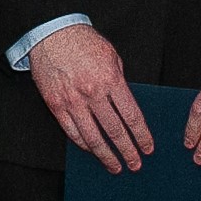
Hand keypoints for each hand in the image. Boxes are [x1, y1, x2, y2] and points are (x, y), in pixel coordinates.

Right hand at [28, 23, 151, 174]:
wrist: (52, 34)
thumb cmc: (83, 42)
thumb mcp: (111, 56)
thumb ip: (119, 81)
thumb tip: (125, 105)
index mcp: (111, 80)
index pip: (132, 116)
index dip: (142, 135)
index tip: (148, 148)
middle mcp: (93, 93)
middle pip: (115, 131)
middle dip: (128, 151)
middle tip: (135, 164)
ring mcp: (73, 101)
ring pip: (93, 138)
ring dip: (106, 155)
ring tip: (115, 166)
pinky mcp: (56, 105)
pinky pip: (72, 132)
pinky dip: (84, 145)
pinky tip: (92, 151)